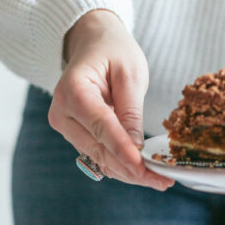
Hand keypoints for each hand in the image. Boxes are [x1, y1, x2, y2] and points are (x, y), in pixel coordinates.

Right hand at [48, 10, 173, 189]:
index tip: (145, 170)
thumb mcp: (130, 73)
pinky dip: (120, 163)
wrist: (92, 43)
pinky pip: (98, 154)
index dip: (124, 152)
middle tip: (163, 181)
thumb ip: (131, 111)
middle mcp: (61, 112)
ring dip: (127, 171)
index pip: (102, 128)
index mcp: (73, 90)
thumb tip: (135, 148)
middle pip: (99, 150)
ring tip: (159, 179)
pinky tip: (144, 170)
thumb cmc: (112, 50)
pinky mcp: (73, 134)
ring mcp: (64, 126)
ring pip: (99, 158)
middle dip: (131, 169)